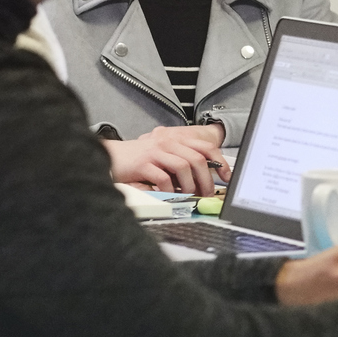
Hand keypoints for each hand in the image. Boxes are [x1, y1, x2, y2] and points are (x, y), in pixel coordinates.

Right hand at [103, 123, 227, 193]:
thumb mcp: (164, 155)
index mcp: (177, 140)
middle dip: (206, 179)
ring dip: (189, 185)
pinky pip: (163, 178)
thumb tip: (203, 179)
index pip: (206, 147)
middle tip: (207, 194)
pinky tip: (170, 195)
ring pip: (183, 167)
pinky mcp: (143, 164)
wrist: (111, 155)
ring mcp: (156, 152)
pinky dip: (170, 189)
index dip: (220, 162)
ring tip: (189, 196)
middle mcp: (169, 143)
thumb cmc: (140, 159)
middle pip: (197, 159)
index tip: (226, 177)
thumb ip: (181, 161)